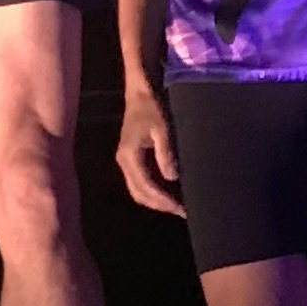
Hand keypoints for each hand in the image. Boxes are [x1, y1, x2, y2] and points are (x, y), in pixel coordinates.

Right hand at [113, 86, 185, 215]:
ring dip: (155, 201)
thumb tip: (171, 177)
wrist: (138, 93)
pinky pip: (139, 182)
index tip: (181, 208)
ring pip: (137, 190)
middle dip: (160, 206)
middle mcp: (123, 161)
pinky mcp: (130, 158)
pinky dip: (152, 192)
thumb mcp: (161, 128)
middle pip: (139, 194)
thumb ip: (165, 153)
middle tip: (182, 212)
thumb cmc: (151, 108)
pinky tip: (168, 193)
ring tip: (177, 206)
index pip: (146, 186)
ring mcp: (125, 161)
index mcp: (129, 155)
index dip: (164, 200)